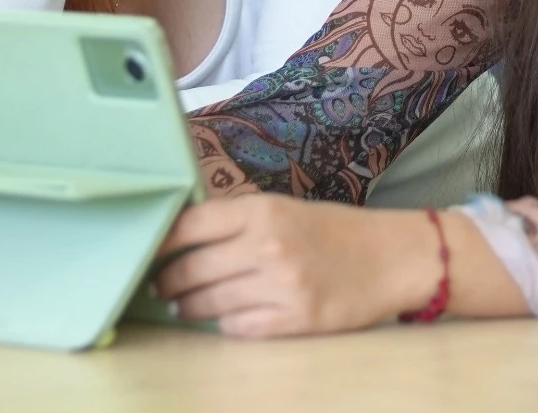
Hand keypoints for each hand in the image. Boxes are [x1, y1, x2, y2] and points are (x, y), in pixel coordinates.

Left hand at [153, 195, 444, 337]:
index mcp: (262, 211)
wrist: (393, 257)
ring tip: (183, 304)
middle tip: (160, 285)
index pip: (190, 225)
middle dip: (168, 281)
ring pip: (209, 303)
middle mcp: (268, 246)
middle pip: (192, 269)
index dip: (160, 240)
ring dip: (189, 306)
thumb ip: (238, 220)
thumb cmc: (336, 231)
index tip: (145, 249)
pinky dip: (227, 324)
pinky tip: (227, 317)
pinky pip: (238, 327)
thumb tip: (183, 237)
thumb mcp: (286, 208)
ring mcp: (281, 285)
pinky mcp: (295, 319)